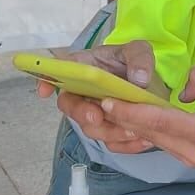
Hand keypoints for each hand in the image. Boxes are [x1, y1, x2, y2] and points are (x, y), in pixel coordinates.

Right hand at [34, 40, 157, 154]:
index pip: (57, 70)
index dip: (46, 80)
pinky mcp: (108, 128)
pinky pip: (110, 142)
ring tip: (131, 129)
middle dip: (81, 113)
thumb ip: (139, 59)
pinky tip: (141, 139)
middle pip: (69, 105)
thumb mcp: (139, 51)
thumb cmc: (135, 62)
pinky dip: (125, 144)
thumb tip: (139, 80)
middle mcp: (83, 90)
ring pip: (89, 127)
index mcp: (84, 66)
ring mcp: (94, 111)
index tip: (44, 91)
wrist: (150, 84)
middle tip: (97, 117)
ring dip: (107, 131)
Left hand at [100, 63, 194, 170]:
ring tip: (107, 110)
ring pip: (153, 141)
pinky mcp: (191, 161)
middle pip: (150, 134)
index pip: (161, 121)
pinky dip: (144, 132)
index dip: (133, 111)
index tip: (109, 101)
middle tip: (96, 103)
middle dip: (122, 119)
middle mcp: (194, 152)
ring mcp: (192, 160)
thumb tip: (181, 93)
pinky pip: (162, 144)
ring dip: (130, 127)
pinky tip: (129, 120)